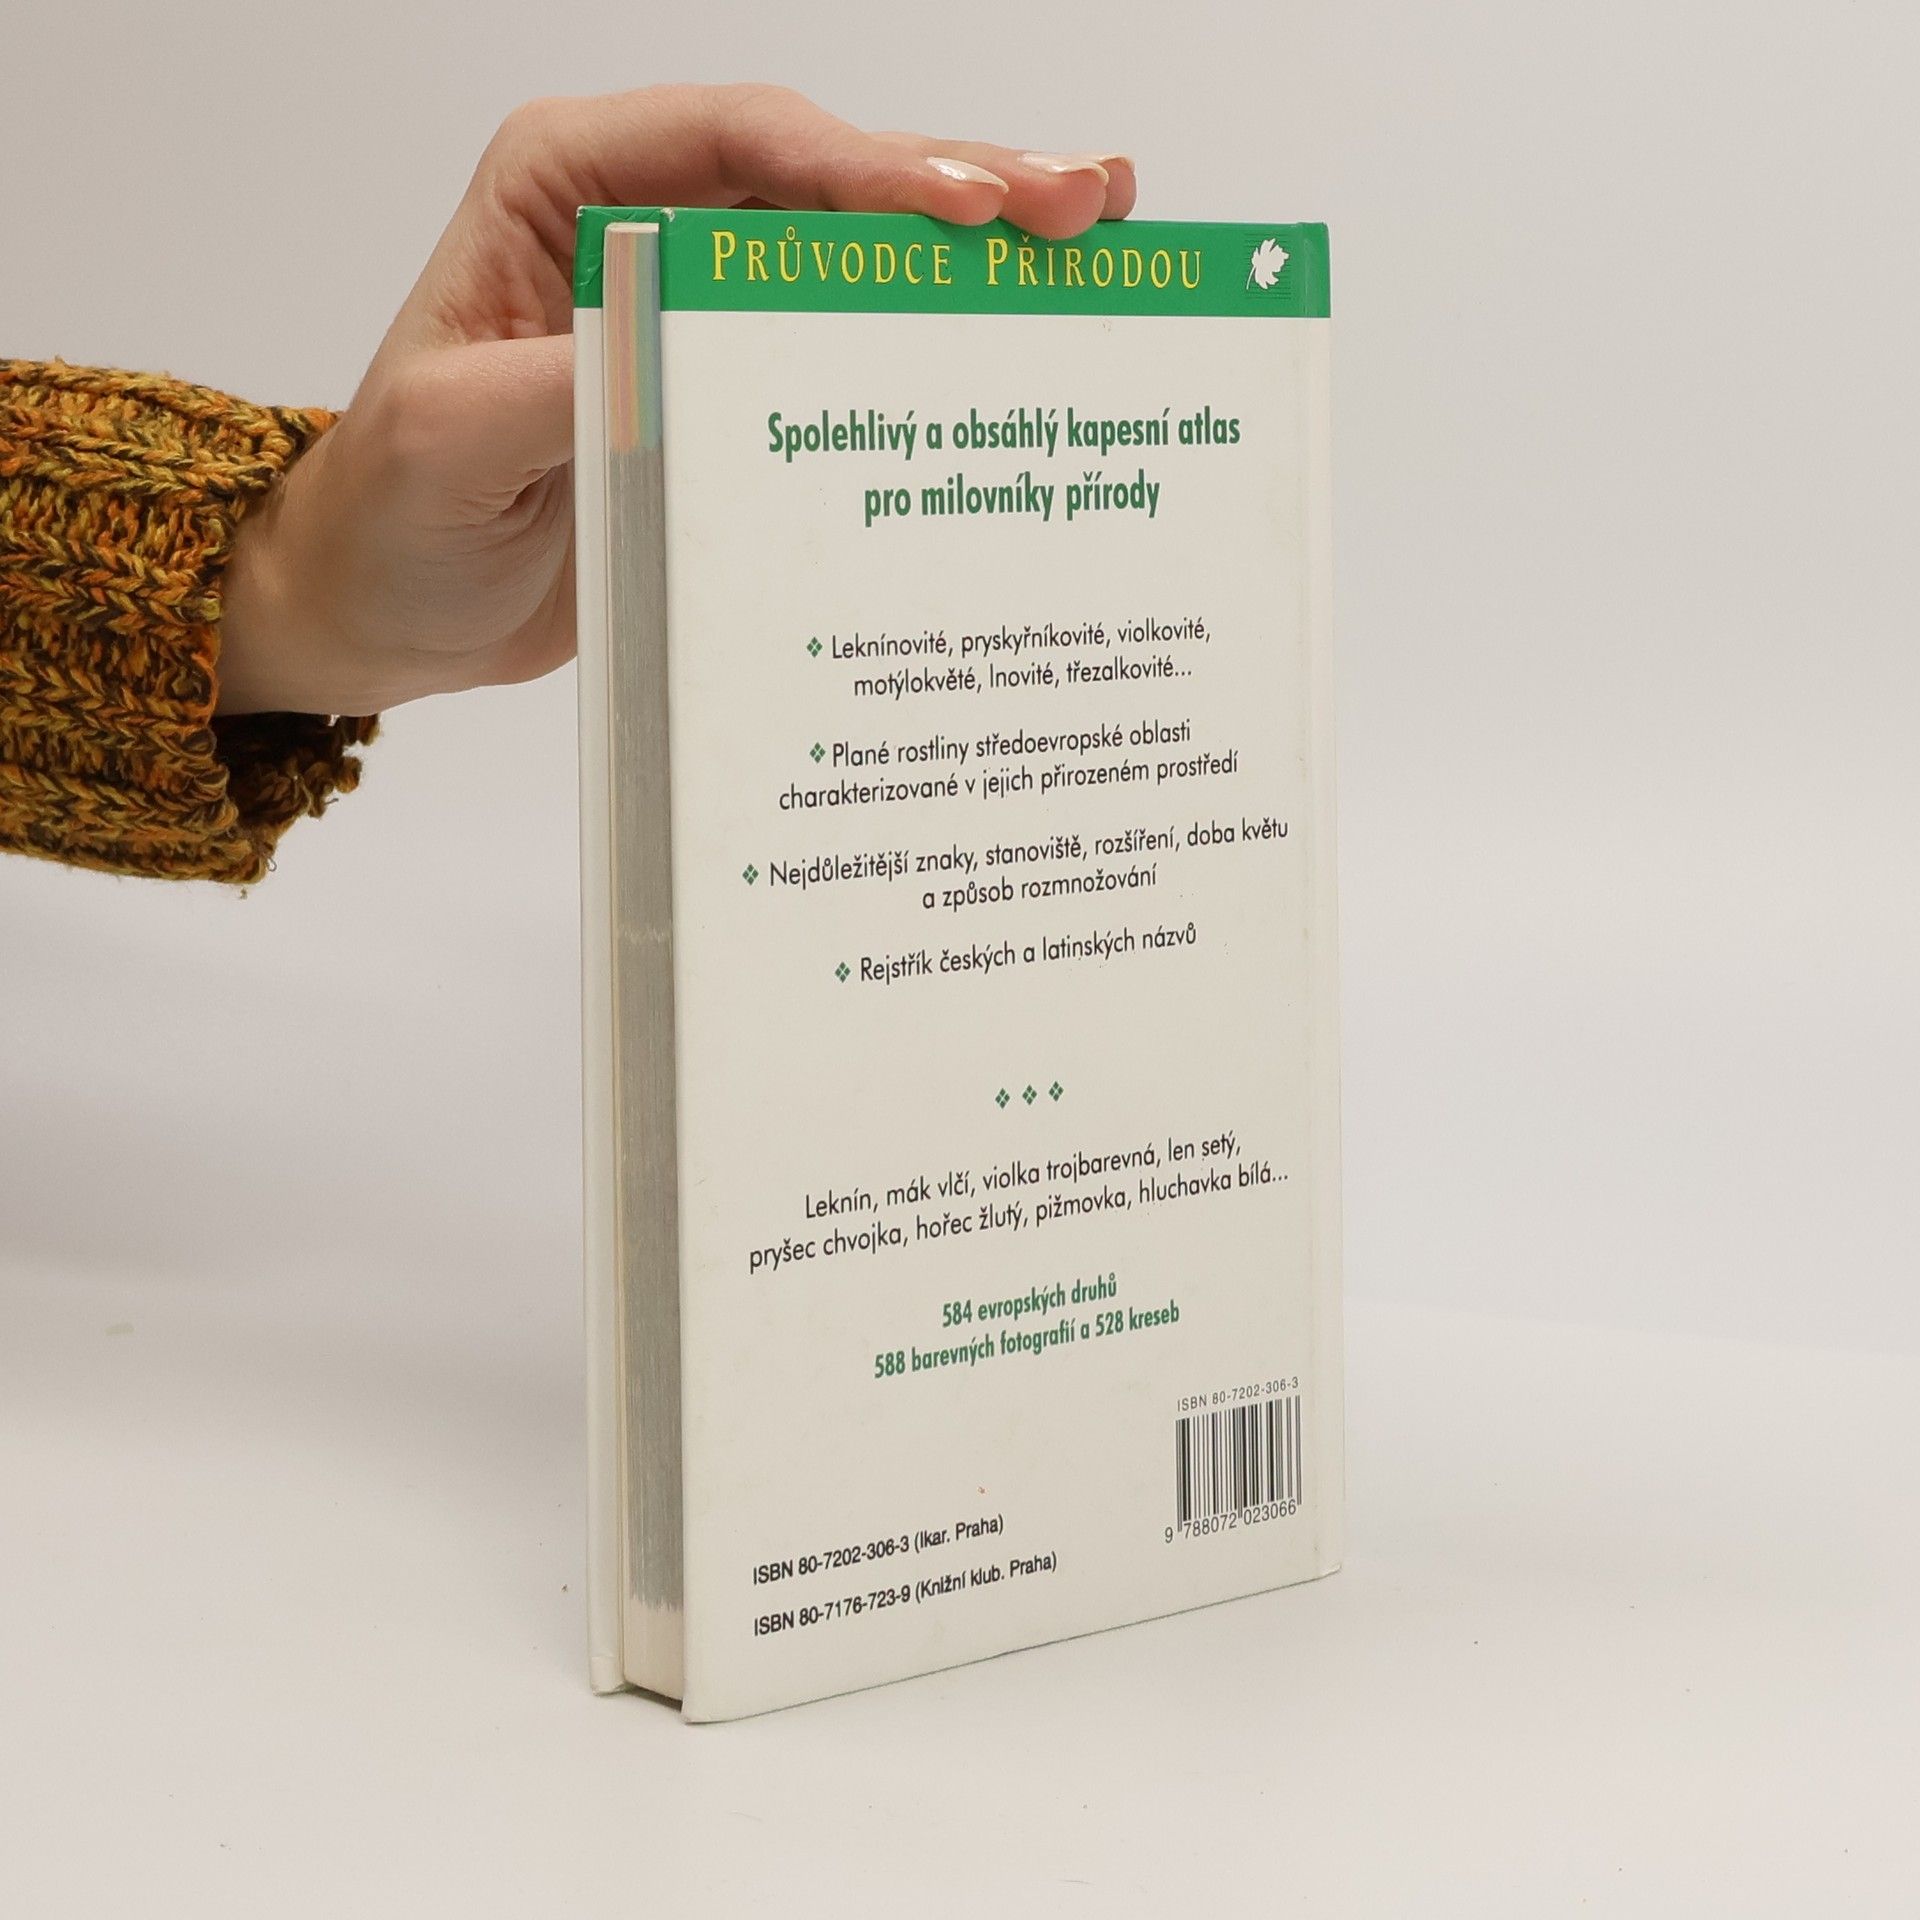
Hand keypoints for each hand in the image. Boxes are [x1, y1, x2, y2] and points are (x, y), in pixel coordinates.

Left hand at [218, 84, 1135, 715]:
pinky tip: (1021, 339)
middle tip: (1086, 201)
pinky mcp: (733, 393)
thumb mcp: (450, 443)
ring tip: (1096, 238)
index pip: (737, 145)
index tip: (967, 209)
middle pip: (826, 180)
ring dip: (979, 250)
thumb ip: (557, 385)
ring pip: (858, 255)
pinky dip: (936, 344)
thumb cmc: (390, 515)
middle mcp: (645, 225)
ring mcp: (700, 308)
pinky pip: (847, 350)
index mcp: (565, 190)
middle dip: (963, 186)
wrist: (384, 607)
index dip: (864, 168)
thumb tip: (682, 355)